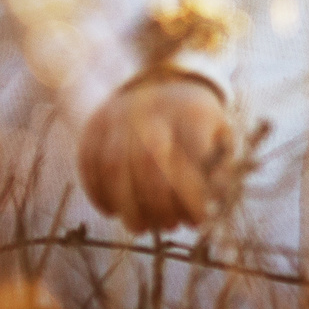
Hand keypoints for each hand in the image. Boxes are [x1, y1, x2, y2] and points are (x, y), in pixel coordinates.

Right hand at [78, 72, 233, 231]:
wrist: (162, 82)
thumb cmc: (196, 124)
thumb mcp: (219, 134)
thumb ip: (220, 167)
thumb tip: (213, 204)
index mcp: (191, 111)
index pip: (193, 155)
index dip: (194, 195)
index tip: (197, 221)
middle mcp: (152, 109)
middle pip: (149, 162)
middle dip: (158, 204)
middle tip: (168, 226)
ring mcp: (118, 115)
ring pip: (115, 166)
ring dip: (126, 205)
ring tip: (140, 227)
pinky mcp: (94, 126)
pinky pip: (88, 164)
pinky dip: (98, 193)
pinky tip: (112, 210)